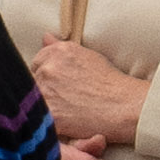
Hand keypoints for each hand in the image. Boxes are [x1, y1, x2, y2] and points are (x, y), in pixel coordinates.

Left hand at [25, 33, 148, 151]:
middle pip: (33, 81)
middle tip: (67, 99)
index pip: (37, 63)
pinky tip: (65, 122)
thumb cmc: (111, 83)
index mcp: (56, 52)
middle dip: (45, 90)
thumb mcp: (87, 56)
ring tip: (69, 110)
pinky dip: (49, 122)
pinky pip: (39, 118)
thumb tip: (45, 37)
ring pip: (34, 100)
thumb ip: (60, 48)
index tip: (61, 85)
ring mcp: (47, 90)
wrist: (125, 106)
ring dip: (46, 106)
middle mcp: (48, 68)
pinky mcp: (50, 113)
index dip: (47, 77)